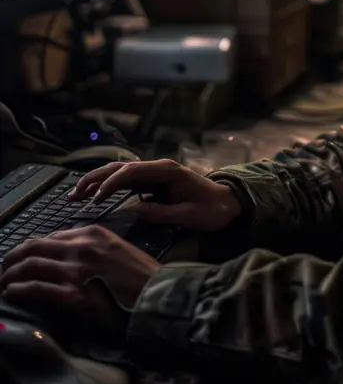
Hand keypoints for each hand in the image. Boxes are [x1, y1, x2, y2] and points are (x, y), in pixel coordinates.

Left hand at [0, 226, 158, 318]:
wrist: (156, 296)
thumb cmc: (141, 278)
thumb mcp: (117, 251)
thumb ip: (92, 250)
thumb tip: (68, 258)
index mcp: (92, 234)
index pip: (51, 237)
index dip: (31, 248)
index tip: (23, 258)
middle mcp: (81, 247)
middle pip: (34, 246)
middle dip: (12, 258)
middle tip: (4, 268)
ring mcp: (76, 270)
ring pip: (31, 265)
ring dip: (10, 274)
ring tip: (3, 282)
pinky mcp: (73, 295)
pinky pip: (36, 288)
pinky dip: (19, 289)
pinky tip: (10, 293)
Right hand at [67, 158, 241, 231]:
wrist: (228, 203)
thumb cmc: (212, 210)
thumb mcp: (189, 216)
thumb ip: (162, 213)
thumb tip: (133, 210)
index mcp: (167, 171)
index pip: (131, 172)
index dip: (110, 184)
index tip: (95, 199)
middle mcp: (158, 167)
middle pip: (120, 168)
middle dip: (95, 179)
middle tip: (73, 195)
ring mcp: (155, 173)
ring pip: (120, 173)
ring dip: (97, 181)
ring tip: (76, 194)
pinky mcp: (153, 182)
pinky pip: (126, 181)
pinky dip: (108, 186)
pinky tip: (93, 194)